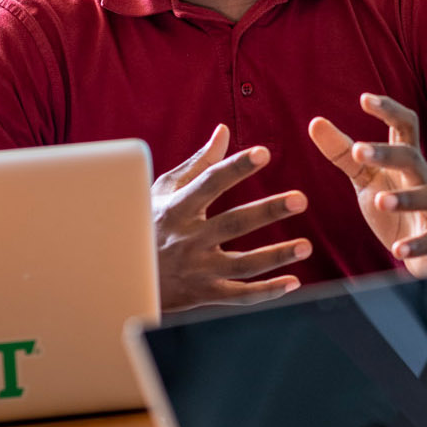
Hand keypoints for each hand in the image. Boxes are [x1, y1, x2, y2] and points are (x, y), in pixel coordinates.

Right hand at [152, 124, 310, 311]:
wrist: (119, 276)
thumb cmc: (146, 225)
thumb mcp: (163, 192)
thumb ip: (199, 163)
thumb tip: (224, 132)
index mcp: (177, 208)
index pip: (210, 182)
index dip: (236, 167)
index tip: (263, 153)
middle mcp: (187, 238)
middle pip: (234, 223)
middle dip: (268, 211)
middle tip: (301, 199)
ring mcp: (196, 269)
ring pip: (242, 265)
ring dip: (276, 255)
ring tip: (307, 246)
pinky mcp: (202, 295)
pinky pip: (238, 295)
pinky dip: (266, 292)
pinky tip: (293, 282)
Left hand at [308, 93, 426, 276]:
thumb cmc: (396, 208)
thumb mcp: (367, 178)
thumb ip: (343, 153)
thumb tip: (315, 122)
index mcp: (406, 162)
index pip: (404, 126)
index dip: (388, 110)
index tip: (364, 99)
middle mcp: (423, 179)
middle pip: (411, 157)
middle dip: (387, 153)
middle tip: (358, 150)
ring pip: (426, 196)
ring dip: (403, 198)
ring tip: (379, 202)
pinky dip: (415, 244)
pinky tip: (398, 248)